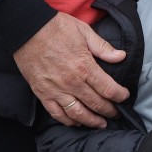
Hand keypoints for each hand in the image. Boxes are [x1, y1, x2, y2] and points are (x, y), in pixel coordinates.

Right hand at [13, 12, 127, 127]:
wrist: (26, 29)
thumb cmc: (55, 27)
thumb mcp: (83, 31)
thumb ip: (103, 47)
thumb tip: (121, 56)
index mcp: (84, 66)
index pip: (108, 89)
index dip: (120, 96)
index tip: (124, 96)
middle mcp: (72, 82)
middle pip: (96, 104)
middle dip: (110, 111)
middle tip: (116, 114)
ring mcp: (56, 90)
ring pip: (78, 114)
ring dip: (92, 121)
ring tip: (101, 123)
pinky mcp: (43, 93)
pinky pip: (58, 114)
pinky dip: (69, 121)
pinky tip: (76, 122)